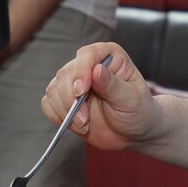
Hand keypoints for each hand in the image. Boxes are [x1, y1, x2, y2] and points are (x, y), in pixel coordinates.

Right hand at [40, 42, 158, 150]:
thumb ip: (114, 86)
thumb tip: (97, 70)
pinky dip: (58, 116)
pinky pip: (48, 103)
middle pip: (65, 74)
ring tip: (85, 125)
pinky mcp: (64, 99)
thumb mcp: (132, 99)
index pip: (87, 55)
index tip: (80, 92)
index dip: (81, 71)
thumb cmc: (139, 111)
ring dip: (65, 111)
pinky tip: (76, 125)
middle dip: (71, 100)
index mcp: (109, 56)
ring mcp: (74, 82)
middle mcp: (89, 65)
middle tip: (85, 121)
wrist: (134, 132)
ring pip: (54, 89)